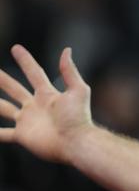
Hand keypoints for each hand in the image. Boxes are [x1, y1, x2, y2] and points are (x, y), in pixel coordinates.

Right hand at [0, 45, 92, 163]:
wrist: (75, 142)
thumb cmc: (78, 117)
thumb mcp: (78, 90)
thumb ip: (69, 71)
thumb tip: (66, 50)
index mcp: (48, 94)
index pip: (34, 73)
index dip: (25, 60)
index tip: (15, 48)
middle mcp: (35, 106)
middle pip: (14, 89)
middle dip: (2, 80)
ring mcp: (28, 120)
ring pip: (4, 109)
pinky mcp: (22, 135)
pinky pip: (3, 134)